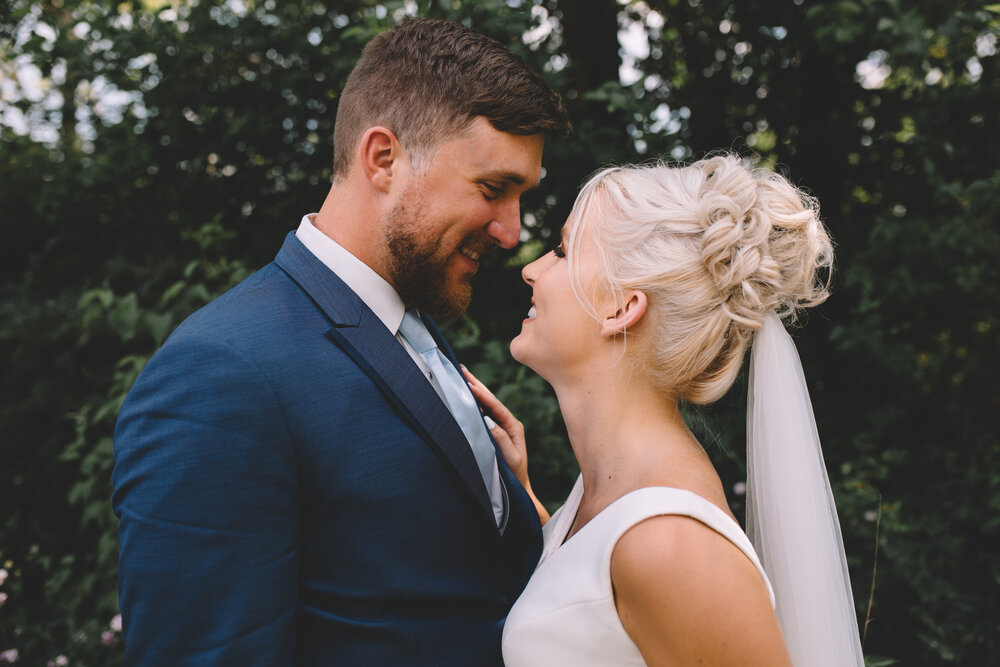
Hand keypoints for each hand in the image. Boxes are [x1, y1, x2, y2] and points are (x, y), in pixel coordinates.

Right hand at [462, 366, 548, 524]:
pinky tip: (464, 395)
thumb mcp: (511, 459)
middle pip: (490, 400)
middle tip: (461, 369)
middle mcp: (508, 423)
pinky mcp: (494, 433)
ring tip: (461, 376)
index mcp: (513, 426)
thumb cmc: (515, 477)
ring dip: (474, 391)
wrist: (518, 491)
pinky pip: (482, 414)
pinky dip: (473, 403)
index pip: (495, 406)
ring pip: (485, 405)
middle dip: (476, 384)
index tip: (468, 383)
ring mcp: (501, 427)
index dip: (481, 394)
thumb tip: (488, 421)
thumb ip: (501, 440)